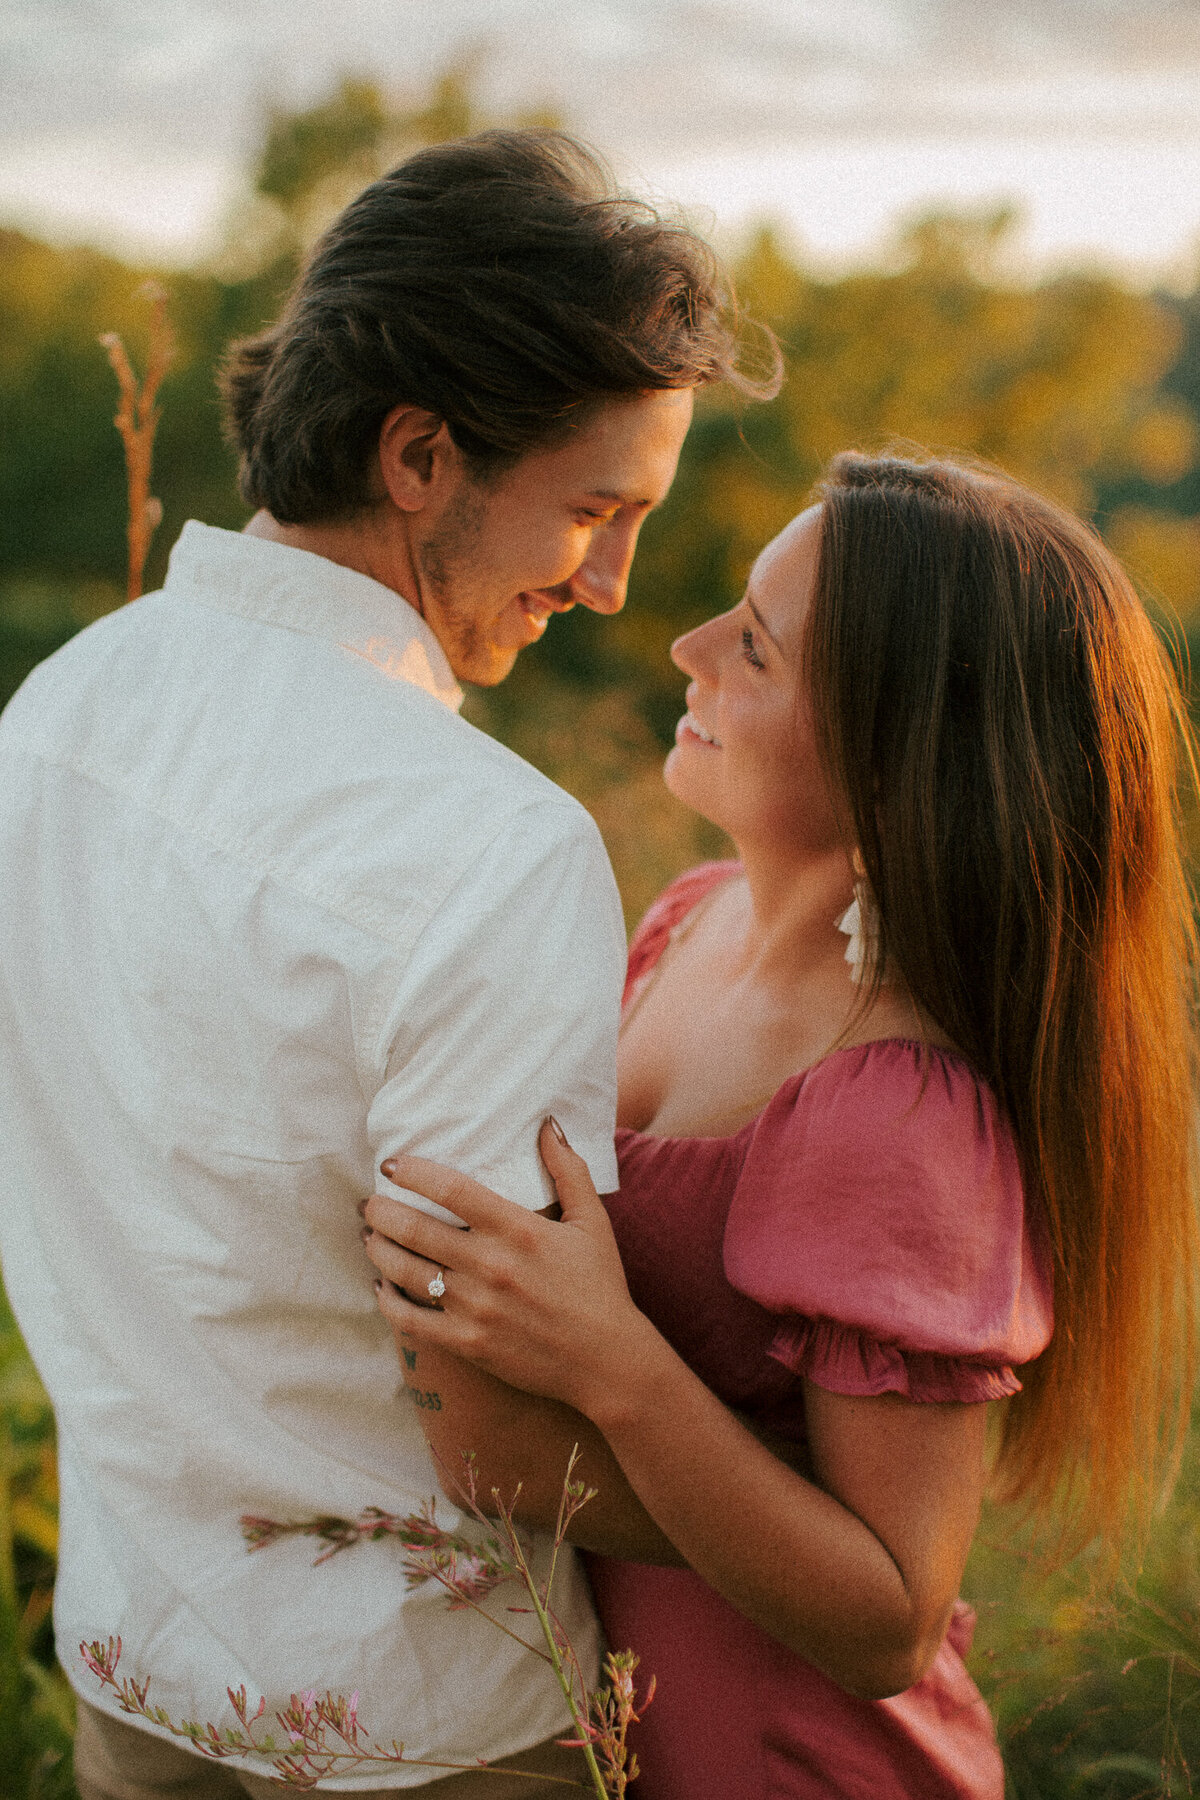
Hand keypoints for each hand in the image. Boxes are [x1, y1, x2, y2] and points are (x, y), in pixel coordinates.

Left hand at [362, 1121, 652, 1416]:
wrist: (606, 1360)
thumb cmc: (600, 1285)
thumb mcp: (592, 1221)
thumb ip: (568, 1169)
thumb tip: (547, 1123)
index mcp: (518, 1229)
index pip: (452, 1190)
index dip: (414, 1173)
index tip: (391, 1165)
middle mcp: (490, 1265)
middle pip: (416, 1229)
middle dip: (382, 1211)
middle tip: (369, 1202)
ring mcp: (475, 1307)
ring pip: (406, 1271)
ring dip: (379, 1249)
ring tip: (370, 1236)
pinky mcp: (467, 1342)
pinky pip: (411, 1320)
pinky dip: (387, 1301)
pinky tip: (379, 1287)